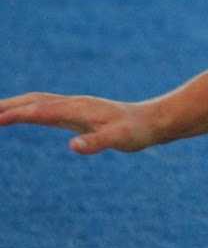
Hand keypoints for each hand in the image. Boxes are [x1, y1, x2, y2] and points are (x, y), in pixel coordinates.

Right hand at [0, 92, 157, 153]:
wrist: (152, 121)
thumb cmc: (136, 131)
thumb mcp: (120, 139)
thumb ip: (98, 143)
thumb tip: (73, 146)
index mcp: (78, 109)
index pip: (40, 110)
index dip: (16, 115)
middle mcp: (73, 104)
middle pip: (33, 101)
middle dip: (6, 106)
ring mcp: (73, 106)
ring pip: (37, 101)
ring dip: (13, 105)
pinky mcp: (75, 113)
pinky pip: (44, 107)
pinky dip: (26, 109)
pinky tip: (20, 115)